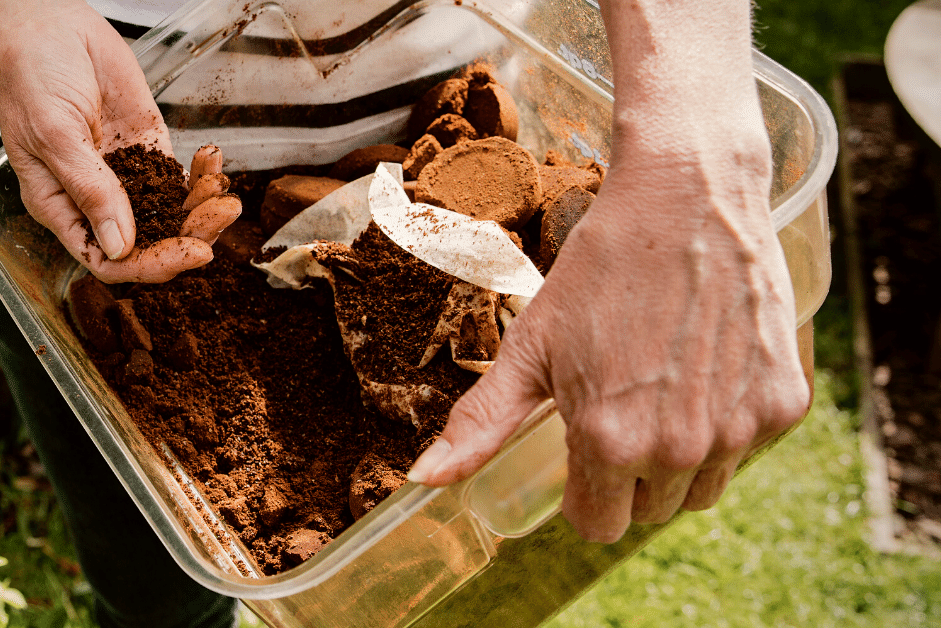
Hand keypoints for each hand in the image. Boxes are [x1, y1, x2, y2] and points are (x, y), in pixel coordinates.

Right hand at [0, 0, 237, 282]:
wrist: (47, 23)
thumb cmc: (31, 74)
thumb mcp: (54, 133)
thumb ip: (88, 188)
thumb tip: (119, 246)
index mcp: (59, 207)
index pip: (108, 258)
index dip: (150, 265)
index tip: (190, 252)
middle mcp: (93, 199)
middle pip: (148, 242)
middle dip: (189, 235)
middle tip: (222, 216)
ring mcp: (123, 175)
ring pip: (169, 213)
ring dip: (202, 209)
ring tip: (225, 193)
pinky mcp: (146, 148)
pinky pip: (178, 177)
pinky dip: (202, 175)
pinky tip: (214, 161)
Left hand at [407, 141, 810, 542]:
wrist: (687, 198)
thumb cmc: (600, 269)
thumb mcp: (531, 346)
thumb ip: (482, 423)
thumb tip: (424, 481)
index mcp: (609, 444)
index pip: (596, 525)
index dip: (583, 492)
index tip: (582, 450)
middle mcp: (679, 450)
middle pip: (649, 511)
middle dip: (629, 475)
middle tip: (621, 406)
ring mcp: (739, 430)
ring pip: (703, 489)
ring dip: (681, 461)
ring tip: (662, 390)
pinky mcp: (784, 404)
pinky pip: (749, 448)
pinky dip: (729, 424)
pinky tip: (706, 370)